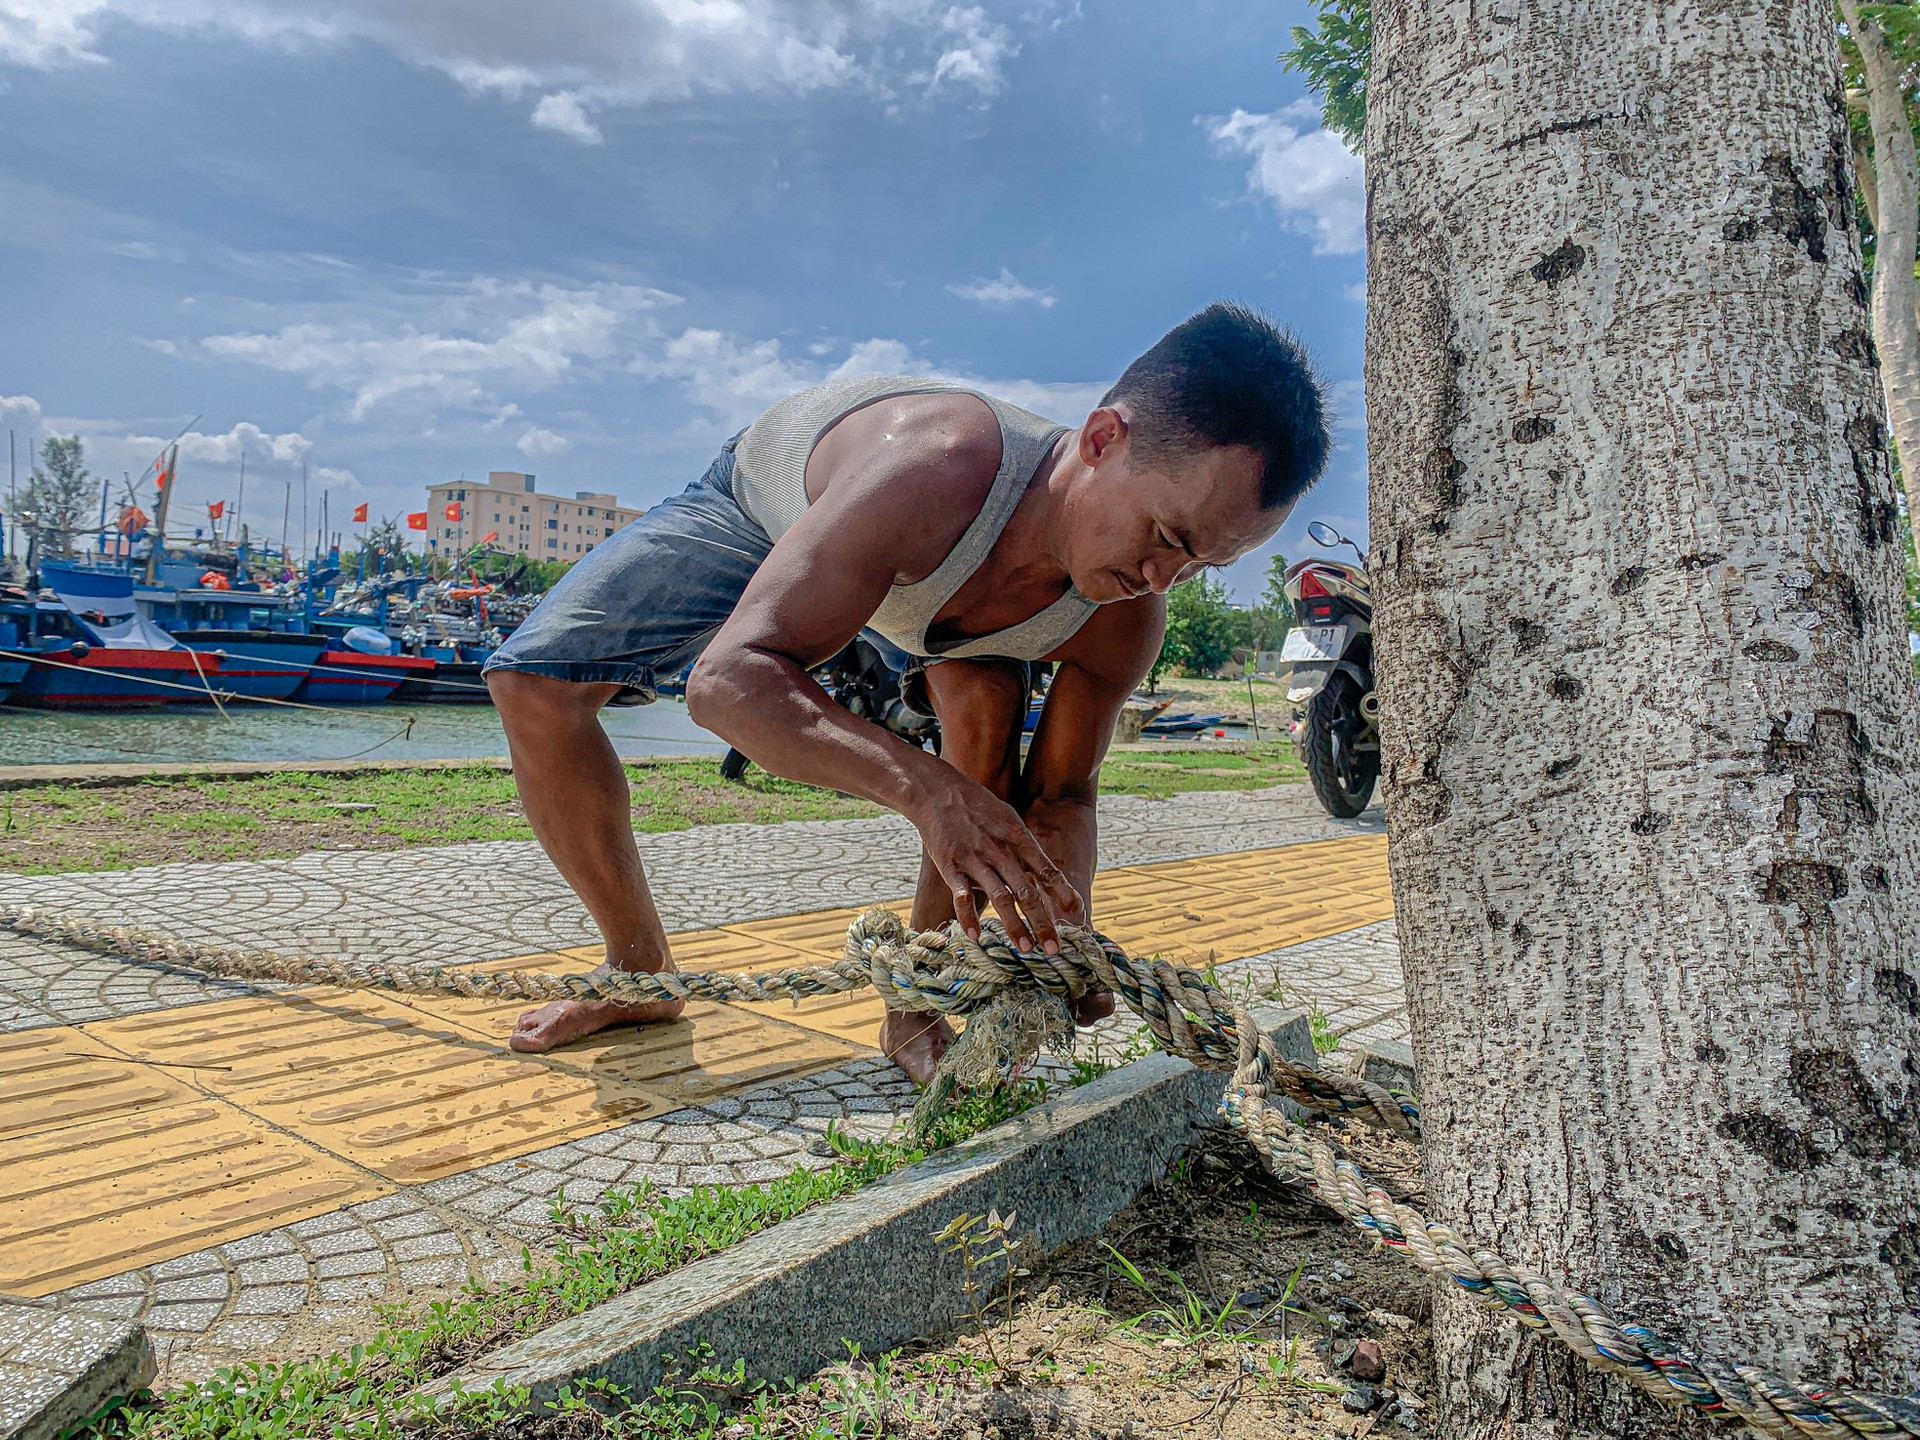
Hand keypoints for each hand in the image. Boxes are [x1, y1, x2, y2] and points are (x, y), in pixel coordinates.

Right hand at [912, 772, 1086, 953]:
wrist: (938, 790)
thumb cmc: (979, 807)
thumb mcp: (1009, 819)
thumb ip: (1025, 847)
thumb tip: (1044, 874)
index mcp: (1018, 838)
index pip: (1046, 871)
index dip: (1063, 894)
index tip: (1078, 914)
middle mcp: (1000, 851)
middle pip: (1027, 892)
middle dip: (1043, 922)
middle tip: (1054, 949)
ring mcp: (975, 859)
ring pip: (1000, 897)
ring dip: (1014, 926)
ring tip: (1026, 949)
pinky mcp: (950, 865)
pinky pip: (961, 897)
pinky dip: (969, 918)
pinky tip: (976, 937)